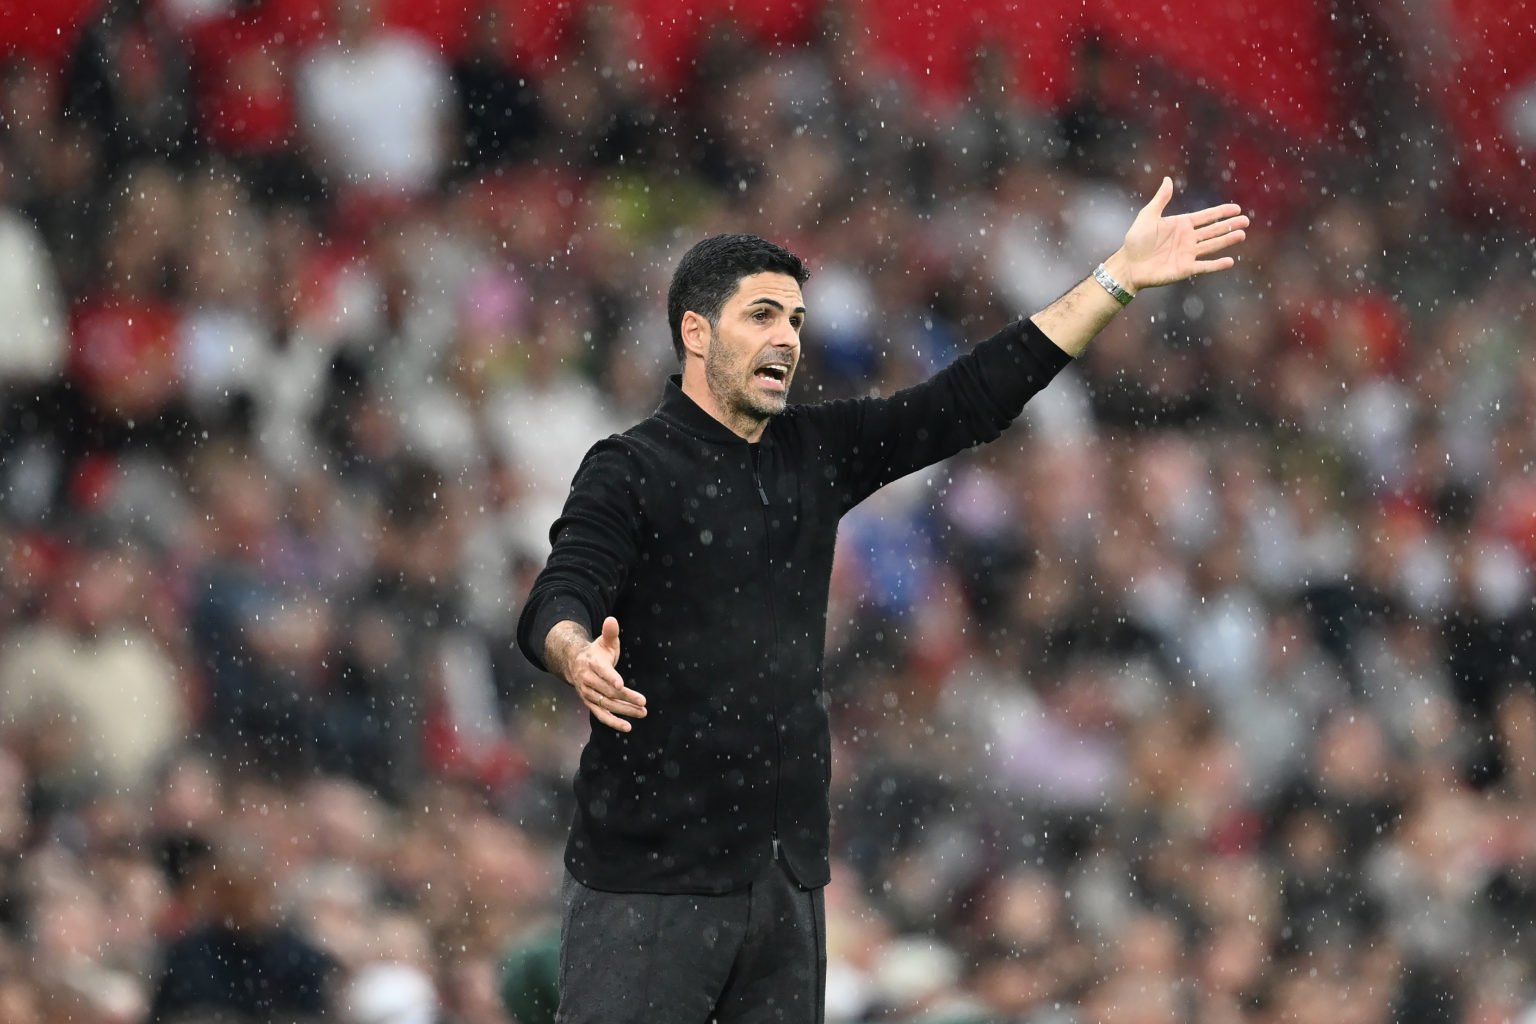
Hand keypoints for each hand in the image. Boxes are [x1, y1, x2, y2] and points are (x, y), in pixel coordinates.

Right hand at [562, 616, 647, 732]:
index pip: (602, 671)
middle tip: (643, 702)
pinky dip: (613, 722)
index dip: (611, 678)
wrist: (575, 664)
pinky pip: (600, 714)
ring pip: (606, 704)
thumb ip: (610, 632)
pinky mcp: (590, 703)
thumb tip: (612, 620)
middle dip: (626, 698)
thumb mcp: (604, 641)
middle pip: (607, 691)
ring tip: (642, 712)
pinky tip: (627, 727)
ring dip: (624, 710)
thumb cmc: (597, 652)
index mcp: (592, 662)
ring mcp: (587, 693)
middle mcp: (587, 679)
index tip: (621, 685)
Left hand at [1108, 177, 1248, 291]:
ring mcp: (1188, 254)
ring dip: (1227, 240)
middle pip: (1214, 230)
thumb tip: (1168, 180)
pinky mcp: (1185, 269)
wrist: (1128, 265)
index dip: (1221, 212)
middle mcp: (1188, 239)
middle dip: (1229, 225)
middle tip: (1246, 221)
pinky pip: (1204, 266)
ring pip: (1212, 246)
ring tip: (1242, 234)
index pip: (1206, 217)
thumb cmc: (1135, 240)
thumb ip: (1161, 199)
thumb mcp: (1148, 215)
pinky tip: (1230, 261)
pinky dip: (1216, 265)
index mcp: (1181, 224)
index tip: (1236, 208)